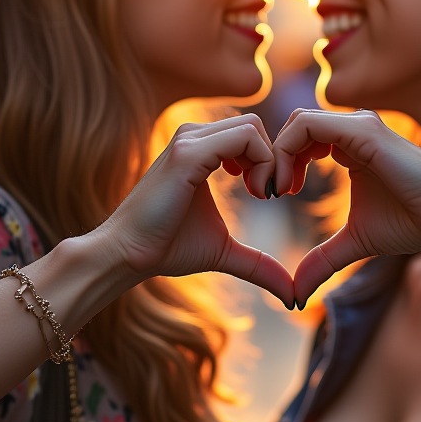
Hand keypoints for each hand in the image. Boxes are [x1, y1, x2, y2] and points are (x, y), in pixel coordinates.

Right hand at [101, 115, 293, 306]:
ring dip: (270, 161)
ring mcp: (188, 141)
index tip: (269, 195)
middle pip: (254, 125)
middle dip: (274, 158)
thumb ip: (258, 263)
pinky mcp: (187, 154)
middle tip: (270, 194)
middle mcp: (193, 136)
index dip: (269, 160)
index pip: (249, 132)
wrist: (128, 255)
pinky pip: (243, 137)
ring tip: (262, 194)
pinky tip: (255, 193)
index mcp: (200, 147)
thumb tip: (292, 296)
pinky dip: (262, 162)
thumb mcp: (224, 249)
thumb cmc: (169, 247)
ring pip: (252, 127)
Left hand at [269, 109, 420, 305]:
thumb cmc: (412, 222)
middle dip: (271, 157)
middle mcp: (352, 129)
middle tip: (267, 193)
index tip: (271, 196)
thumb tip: (295, 294)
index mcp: (348, 145)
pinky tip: (291, 186)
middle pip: (292, 126)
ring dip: (277, 154)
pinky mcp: (363, 131)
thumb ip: (323, 259)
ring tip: (277, 191)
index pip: (299, 137)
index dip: (278, 162)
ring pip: (296, 121)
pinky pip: (308, 125)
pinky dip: (288, 150)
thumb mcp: (355, 241)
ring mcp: (358, 126)